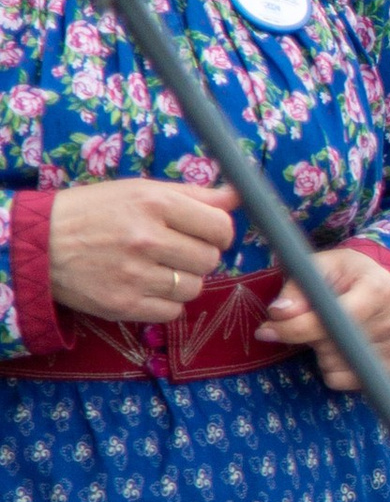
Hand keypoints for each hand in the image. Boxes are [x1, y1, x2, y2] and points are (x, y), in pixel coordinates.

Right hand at [46, 176, 238, 321]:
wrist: (40, 244)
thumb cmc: (95, 211)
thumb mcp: (140, 190)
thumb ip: (194, 194)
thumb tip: (238, 195)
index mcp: (155, 203)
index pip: (220, 227)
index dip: (219, 233)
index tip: (206, 234)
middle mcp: (147, 238)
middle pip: (210, 260)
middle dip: (200, 256)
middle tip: (177, 250)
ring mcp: (135, 274)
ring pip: (194, 288)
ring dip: (184, 281)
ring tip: (159, 268)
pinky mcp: (124, 304)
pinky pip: (173, 311)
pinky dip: (167, 303)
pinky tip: (148, 287)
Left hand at [258, 245, 389, 386]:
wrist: (388, 287)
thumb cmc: (349, 274)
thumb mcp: (322, 267)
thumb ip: (298, 288)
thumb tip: (278, 314)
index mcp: (377, 289)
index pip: (336, 318)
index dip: (296, 326)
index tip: (265, 330)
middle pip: (330, 343)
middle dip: (305, 334)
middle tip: (305, 319)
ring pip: (333, 364)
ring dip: (317, 351)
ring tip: (327, 331)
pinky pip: (342, 381)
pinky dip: (329, 368)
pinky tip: (336, 348)